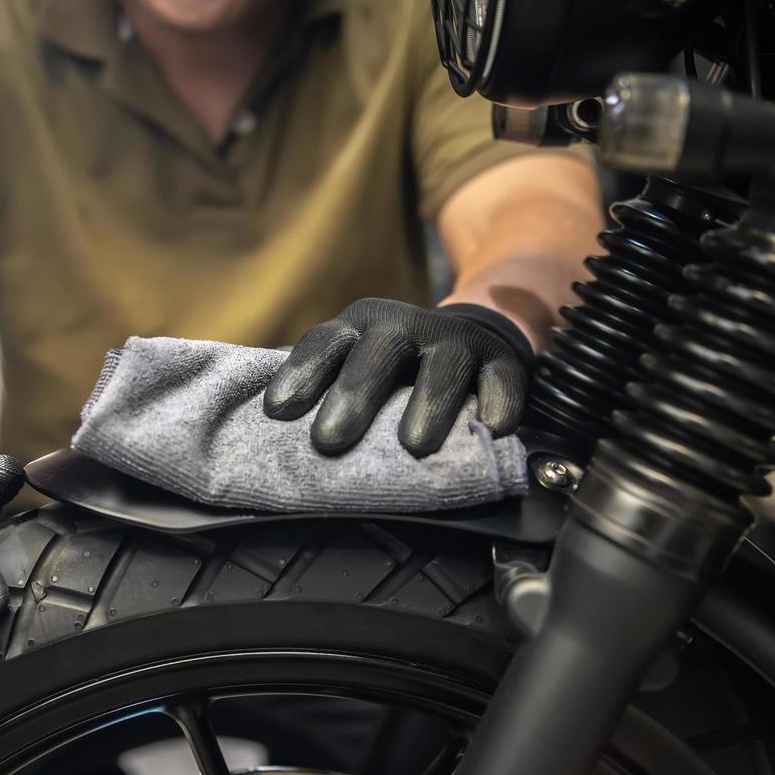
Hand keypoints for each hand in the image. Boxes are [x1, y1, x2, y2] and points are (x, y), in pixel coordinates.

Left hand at [264, 298, 532, 456]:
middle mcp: (403, 326)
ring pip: (441, 365)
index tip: (278, 411)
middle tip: (329, 440)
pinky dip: (497, 402)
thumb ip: (327, 397)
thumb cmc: (398, 370)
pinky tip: (491, 428)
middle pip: (377, 352)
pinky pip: (501, 378)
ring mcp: (454, 340)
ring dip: (428, 404)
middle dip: (353, 394)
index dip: (302, 373)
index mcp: (359, 328)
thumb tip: (274, 447)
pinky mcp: (500, 359)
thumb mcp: (359, 368)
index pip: (325, 343)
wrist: (474, 339)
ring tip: (413, 446)